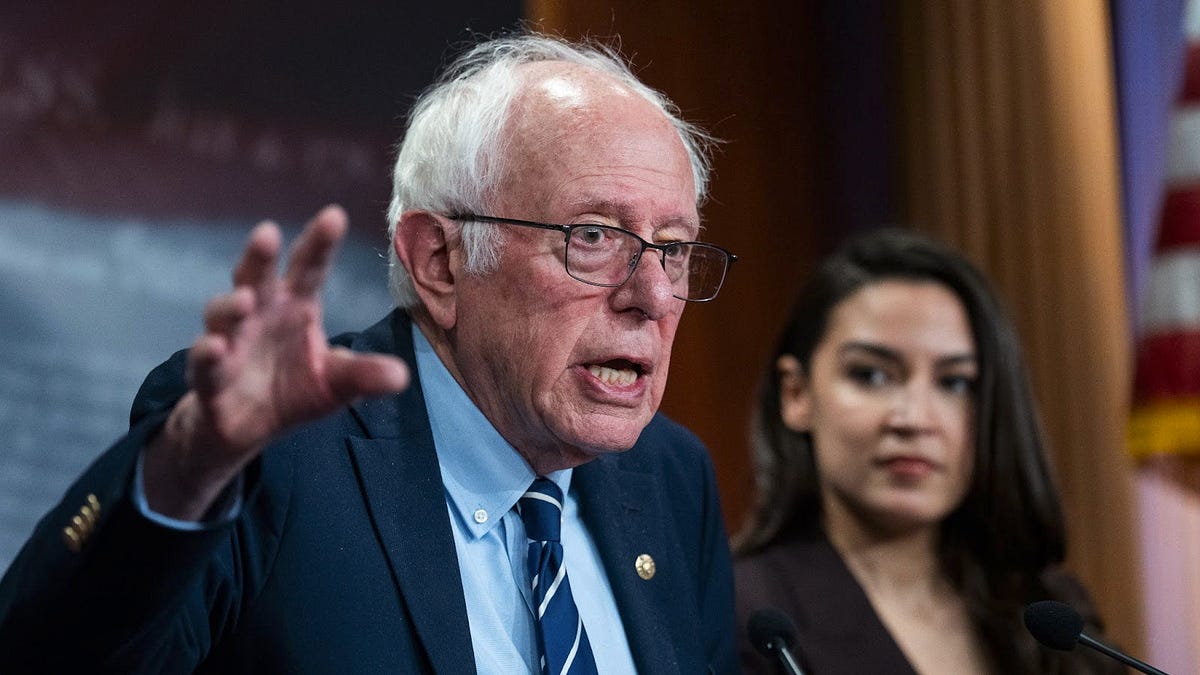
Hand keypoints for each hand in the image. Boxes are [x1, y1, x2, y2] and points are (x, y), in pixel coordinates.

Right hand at [143, 205, 409, 518]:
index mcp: (295, 307)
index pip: (308, 269)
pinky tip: (215, 347)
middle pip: (257, 278)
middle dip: (260, 256)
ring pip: (224, 315)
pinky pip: (205, 364)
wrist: (244, 429)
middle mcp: (260, 316)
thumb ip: (363, 375)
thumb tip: (402, 376)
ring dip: (231, 306)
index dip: (318, 244)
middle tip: (267, 232)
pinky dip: (208, 355)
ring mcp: (230, 343)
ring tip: (245, 299)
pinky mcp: (210, 379)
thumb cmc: (293, 390)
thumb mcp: (336, 383)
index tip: (334, 215)